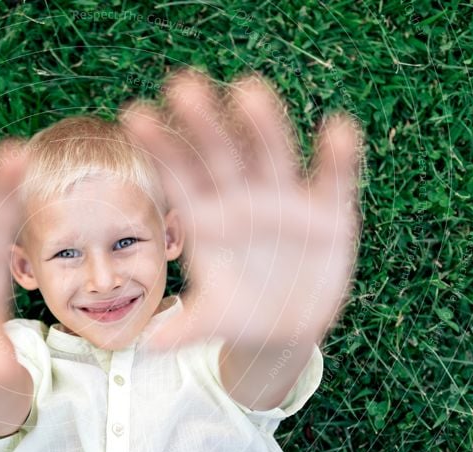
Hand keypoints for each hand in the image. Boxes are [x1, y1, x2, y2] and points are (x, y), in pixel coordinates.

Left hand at [122, 69, 361, 349]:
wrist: (283, 326)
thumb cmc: (236, 311)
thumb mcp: (211, 319)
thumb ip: (184, 327)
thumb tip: (147, 343)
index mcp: (205, 217)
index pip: (179, 175)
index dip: (159, 147)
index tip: (134, 116)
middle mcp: (241, 198)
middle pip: (222, 153)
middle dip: (204, 123)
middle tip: (183, 86)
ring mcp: (284, 201)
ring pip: (272, 154)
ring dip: (263, 125)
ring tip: (249, 92)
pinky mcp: (328, 212)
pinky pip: (332, 179)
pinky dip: (337, 157)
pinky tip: (337, 130)